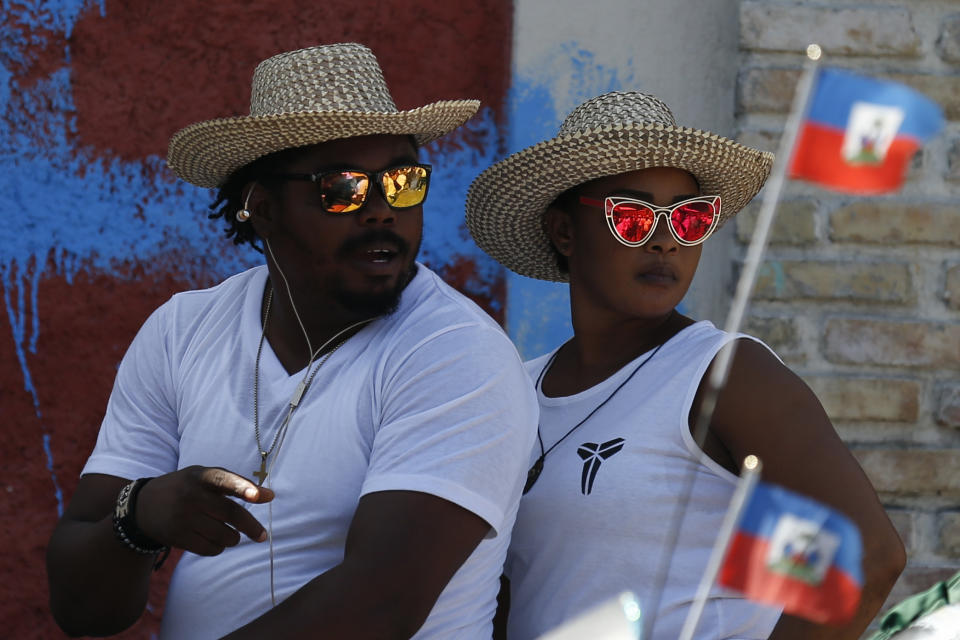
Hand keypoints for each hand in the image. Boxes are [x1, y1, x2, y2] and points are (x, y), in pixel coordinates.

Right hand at [135, 466, 274, 555]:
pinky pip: (210, 549)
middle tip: (262, 535)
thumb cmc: (186, 488)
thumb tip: (269, 496)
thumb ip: (236, 483)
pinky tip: (215, 541)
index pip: (225, 480)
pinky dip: (219, 548)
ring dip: (233, 538)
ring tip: (230, 534)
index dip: (244, 488)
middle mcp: (191, 495)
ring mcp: (183, 517)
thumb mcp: (204, 477)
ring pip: (223, 535)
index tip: (264, 496)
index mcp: (200, 476)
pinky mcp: (177, 536)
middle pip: (231, 513)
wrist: (142, 506)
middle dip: (251, 527)